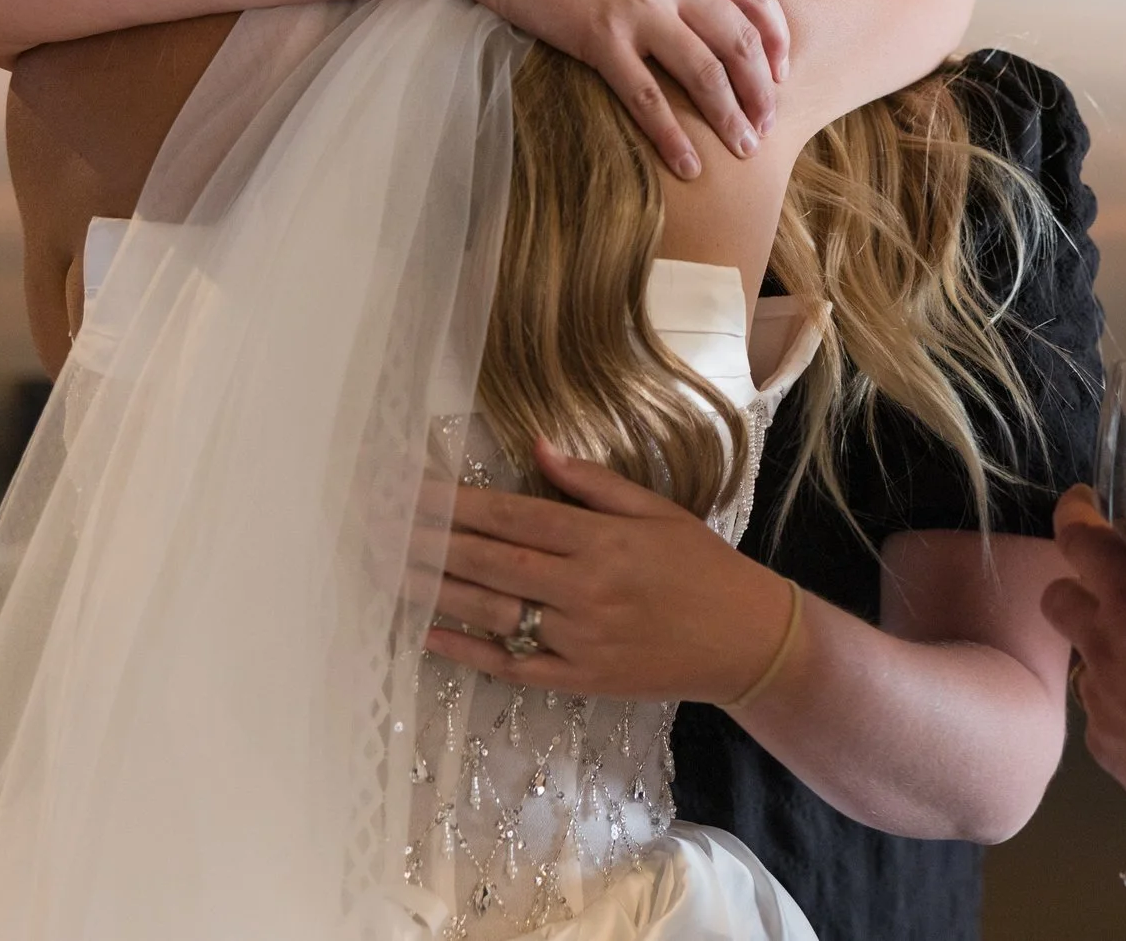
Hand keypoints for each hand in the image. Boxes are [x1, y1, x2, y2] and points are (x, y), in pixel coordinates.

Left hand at [414, 438, 794, 702]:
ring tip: (393, 571)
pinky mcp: (578, 679)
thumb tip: (539, 447)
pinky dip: (467, 650)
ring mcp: (578, 639)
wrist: (743, 640)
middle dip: (432, 541)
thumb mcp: (656, 510)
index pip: (513, 515)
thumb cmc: (702, 567)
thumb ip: (592, 482)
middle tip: (382, 527)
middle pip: (492, 560)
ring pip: (493, 611)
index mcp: (602, 539)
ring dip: (438, 589)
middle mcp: (584, 588)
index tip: (413, 491)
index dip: (457, 503)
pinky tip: (430, 632)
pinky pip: (511, 665)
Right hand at [460, 0, 789, 177]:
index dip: (776, 37)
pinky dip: (672, 136)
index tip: (782, 70)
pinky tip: (688, 166)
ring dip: (731, 117)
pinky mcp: (597, 39)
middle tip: (769, 121)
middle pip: (739, 41)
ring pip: (705, 74)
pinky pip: (646, 98)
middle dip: (763, 88)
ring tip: (744, 148)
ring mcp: (637, 8)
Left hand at [1040, 486, 1125, 823]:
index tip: (1080, 504)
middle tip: (1115, 590)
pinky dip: (1120, 708)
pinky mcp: (1106, 751)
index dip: (1074, 514)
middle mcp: (1103, 647)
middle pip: (1058, 599)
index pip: (1080, 541)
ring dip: (1104, 652)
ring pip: (1081, 662)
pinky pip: (1100, 718)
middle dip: (1078, 587)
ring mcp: (1100, 704)